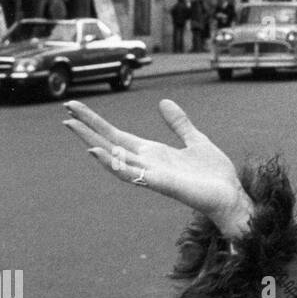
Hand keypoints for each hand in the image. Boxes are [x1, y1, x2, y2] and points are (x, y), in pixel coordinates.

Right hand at [62, 98, 254, 239]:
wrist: (230, 194)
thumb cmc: (213, 174)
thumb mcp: (196, 140)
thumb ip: (179, 123)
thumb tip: (163, 102)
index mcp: (153, 152)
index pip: (117, 135)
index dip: (97, 122)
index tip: (77, 107)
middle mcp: (146, 163)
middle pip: (109, 143)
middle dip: (88, 129)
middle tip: (65, 111)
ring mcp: (150, 174)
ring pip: (115, 157)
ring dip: (94, 143)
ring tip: (74, 127)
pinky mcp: (160, 183)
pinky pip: (131, 173)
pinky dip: (114, 163)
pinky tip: (99, 152)